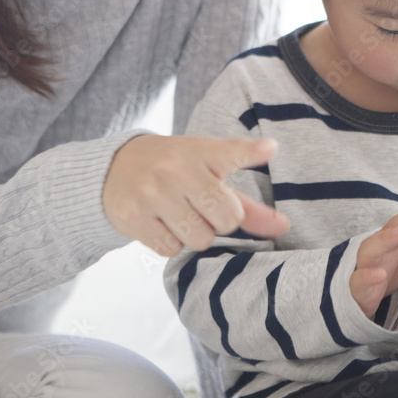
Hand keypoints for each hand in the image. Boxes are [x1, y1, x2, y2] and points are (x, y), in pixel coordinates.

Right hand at [103, 134, 289, 256]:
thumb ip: (246, 201)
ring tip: (181, 215)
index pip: (231, 152)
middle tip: (205, 208)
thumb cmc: (175, 171)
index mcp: (200, 151)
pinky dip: (171, 243)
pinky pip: (170, 249)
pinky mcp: (132, 215)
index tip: (270, 148)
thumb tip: (283, 226)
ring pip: (199, 238)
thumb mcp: (208, 173)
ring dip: (195, 235)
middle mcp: (176, 168)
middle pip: (226, 217)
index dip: (252, 152)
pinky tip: (161, 223)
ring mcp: (152, 191)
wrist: (114, 168)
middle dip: (222, 222)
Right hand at [350, 202, 397, 318]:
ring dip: (388, 238)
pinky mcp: (358, 285)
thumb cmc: (385, 270)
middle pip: (395, 227)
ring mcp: (366, 264)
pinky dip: (369, 276)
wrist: (359, 296)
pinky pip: (361, 279)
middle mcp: (379, 246)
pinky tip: (380, 274)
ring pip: (373, 248)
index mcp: (393, 239)